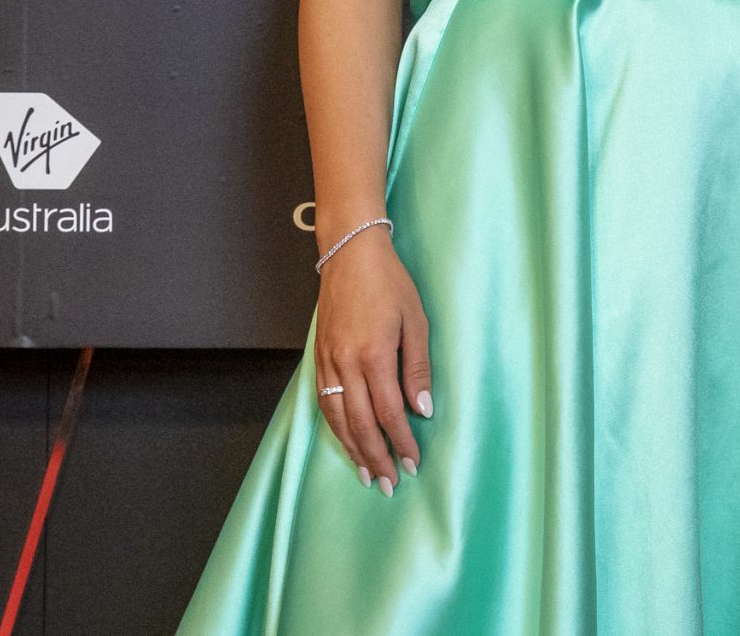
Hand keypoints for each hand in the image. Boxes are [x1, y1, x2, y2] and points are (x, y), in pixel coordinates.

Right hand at [313, 228, 431, 493]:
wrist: (351, 256)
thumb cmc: (390, 284)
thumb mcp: (416, 322)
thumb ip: (417, 369)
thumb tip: (422, 411)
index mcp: (374, 355)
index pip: (389, 413)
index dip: (401, 442)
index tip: (412, 464)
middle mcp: (346, 363)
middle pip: (360, 424)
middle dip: (376, 457)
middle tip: (388, 484)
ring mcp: (328, 362)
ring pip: (338, 418)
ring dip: (352, 449)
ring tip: (366, 474)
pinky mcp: (318, 358)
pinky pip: (325, 402)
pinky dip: (335, 428)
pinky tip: (346, 441)